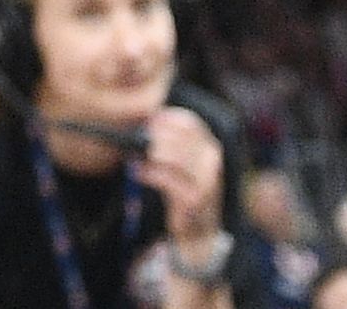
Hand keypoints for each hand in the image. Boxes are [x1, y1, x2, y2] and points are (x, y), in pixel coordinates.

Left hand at [137, 106, 224, 249]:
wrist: (199, 228)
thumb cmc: (183, 187)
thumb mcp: (178, 161)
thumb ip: (165, 140)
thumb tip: (144, 118)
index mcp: (209, 144)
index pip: (187, 122)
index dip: (163, 121)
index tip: (145, 125)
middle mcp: (212, 159)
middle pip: (178, 138)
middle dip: (153, 139)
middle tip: (136, 143)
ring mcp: (207, 179)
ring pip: (173, 157)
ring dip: (149, 156)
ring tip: (134, 158)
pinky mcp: (195, 197)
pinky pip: (167, 180)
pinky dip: (149, 174)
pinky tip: (137, 172)